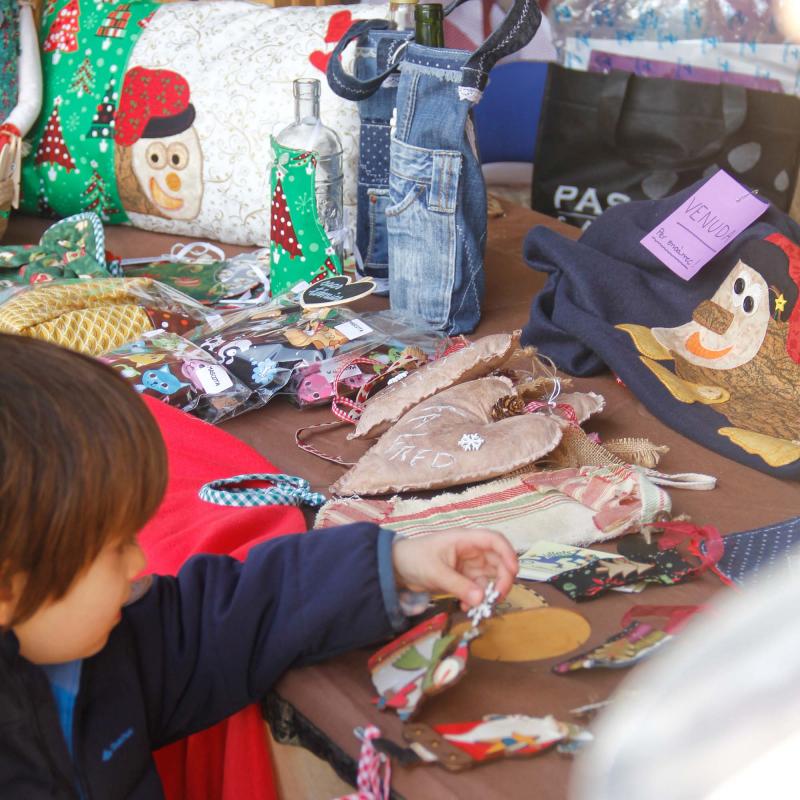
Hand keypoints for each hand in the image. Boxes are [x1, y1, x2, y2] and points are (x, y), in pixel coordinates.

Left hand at [392, 528, 517, 610]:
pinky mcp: (463, 579)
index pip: (494, 540)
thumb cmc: (414, 559)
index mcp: (465, 540)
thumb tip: (481, 599)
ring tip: (479, 607)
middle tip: (497, 598)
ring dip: (489, 593)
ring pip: (490, 577)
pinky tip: (465, 606)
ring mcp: (468, 565)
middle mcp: (471, 551)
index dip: (508, 553)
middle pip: (498, 561)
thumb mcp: (435, 572)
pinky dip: (476, 598)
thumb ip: (458, 585)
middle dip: (502, 579)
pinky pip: (478, 589)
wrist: (396, 569)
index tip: (514, 572)